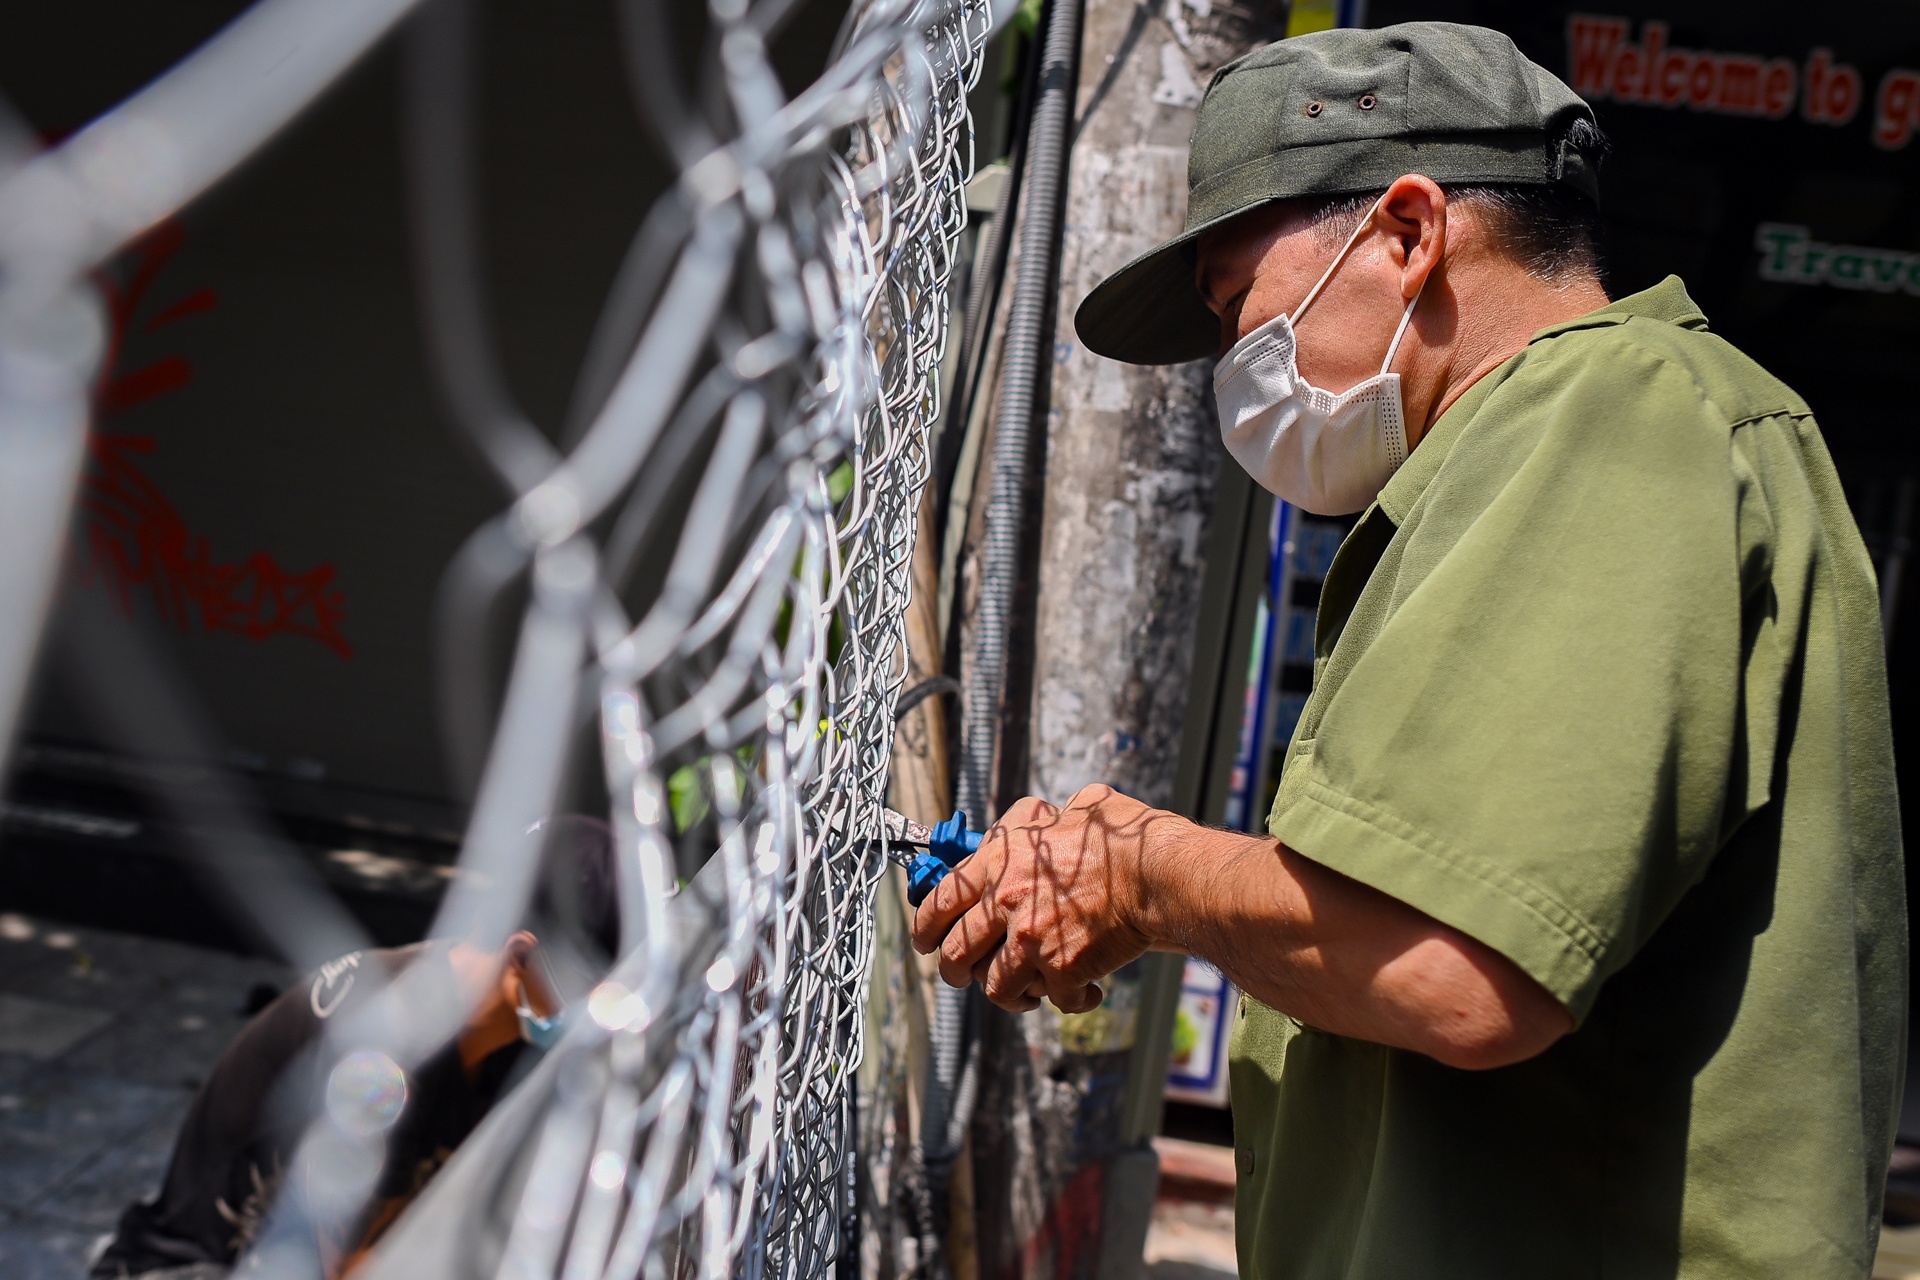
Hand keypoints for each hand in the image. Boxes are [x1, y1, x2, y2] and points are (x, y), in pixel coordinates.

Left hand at [909, 784, 1180, 1013]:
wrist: (1156, 876)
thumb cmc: (1121, 840)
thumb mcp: (1072, 809)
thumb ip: (1040, 820)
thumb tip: (1031, 819)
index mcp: (999, 863)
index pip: (940, 901)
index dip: (926, 926)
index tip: (925, 941)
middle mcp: (1005, 903)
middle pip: (957, 954)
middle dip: (957, 972)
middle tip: (967, 976)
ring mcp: (1031, 940)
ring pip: (997, 986)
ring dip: (1011, 993)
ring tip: (1028, 993)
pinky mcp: (1061, 970)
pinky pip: (1052, 1000)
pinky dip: (1068, 1000)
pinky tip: (1084, 992)